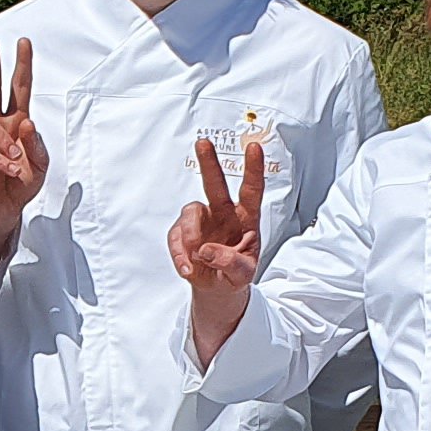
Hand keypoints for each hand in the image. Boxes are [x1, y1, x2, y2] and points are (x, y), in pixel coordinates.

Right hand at [0, 37, 46, 273]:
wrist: (3, 214)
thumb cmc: (20, 186)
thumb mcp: (40, 167)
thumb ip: (38, 145)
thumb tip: (26, 122)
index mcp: (16, 124)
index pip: (19, 89)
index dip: (22, 66)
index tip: (24, 43)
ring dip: (3, 137)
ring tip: (18, 159)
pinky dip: (0, 159)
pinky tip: (13, 170)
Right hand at [166, 134, 266, 364]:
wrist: (217, 287)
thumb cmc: (235, 274)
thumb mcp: (243, 274)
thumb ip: (231, 263)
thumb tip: (208, 250)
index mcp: (246, 218)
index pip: (251, 190)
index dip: (253, 169)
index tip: (254, 148)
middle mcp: (223, 213)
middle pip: (215, 184)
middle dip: (209, 162)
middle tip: (203, 143)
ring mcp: (201, 221)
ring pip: (190, 212)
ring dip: (191, 235)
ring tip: (197, 259)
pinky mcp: (183, 232)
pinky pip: (176, 236)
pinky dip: (180, 254)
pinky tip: (188, 269)